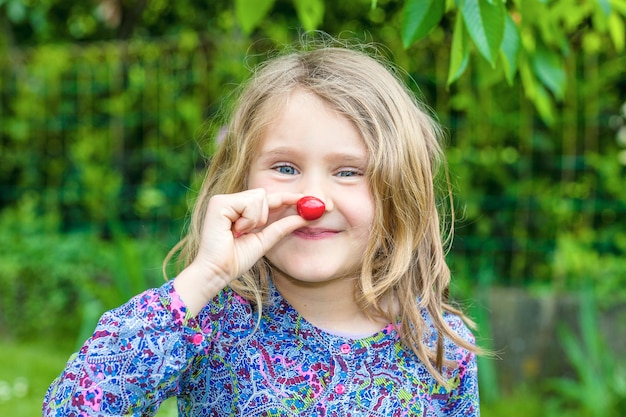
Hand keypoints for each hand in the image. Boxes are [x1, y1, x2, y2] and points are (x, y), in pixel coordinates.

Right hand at [174, 189, 306, 314]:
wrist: (217, 272)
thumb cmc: (235, 260)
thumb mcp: (264, 241)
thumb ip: (281, 227)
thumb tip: (304, 217)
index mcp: (238, 210)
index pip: (266, 198)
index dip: (285, 198)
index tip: (305, 199)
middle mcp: (229, 201)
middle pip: (263, 194)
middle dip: (263, 215)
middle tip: (251, 231)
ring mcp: (222, 200)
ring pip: (258, 196)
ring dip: (256, 219)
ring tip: (240, 233)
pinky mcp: (219, 203)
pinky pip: (249, 202)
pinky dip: (249, 219)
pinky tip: (235, 231)